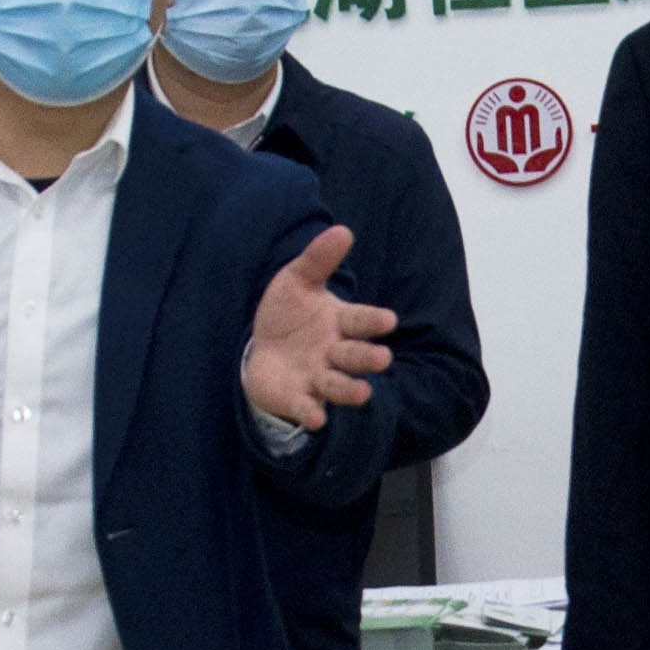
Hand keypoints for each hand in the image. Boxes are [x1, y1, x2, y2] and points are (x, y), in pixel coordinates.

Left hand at [242, 225, 395, 429]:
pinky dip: (311, 413)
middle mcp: (334, 353)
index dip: (373, 321)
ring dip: (349, 389)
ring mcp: (317, 378)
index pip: (360, 321)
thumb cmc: (289, 313)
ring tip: (362, 392)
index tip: (387, 321)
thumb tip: (343, 230)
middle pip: (355, 356)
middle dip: (367, 358)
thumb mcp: (297, 280)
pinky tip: (315, 418)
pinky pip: (306, 407)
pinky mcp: (297, 399)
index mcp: (340, 322)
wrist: (262, 350)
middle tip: (382, 358)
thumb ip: (319, 259)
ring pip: (338, 385)